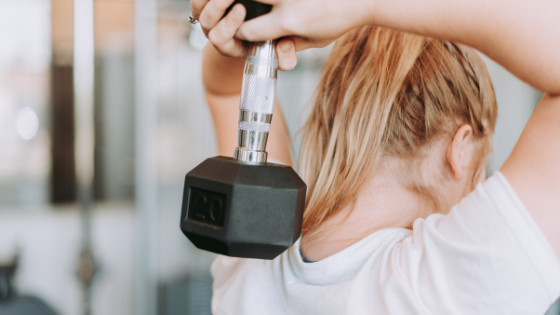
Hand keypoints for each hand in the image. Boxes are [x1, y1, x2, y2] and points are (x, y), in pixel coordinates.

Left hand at [191, 0, 297, 69]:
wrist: (260, 22)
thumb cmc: (269, 39)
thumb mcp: (279, 50)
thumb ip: (285, 57)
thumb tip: (285, 47)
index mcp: (231, 47)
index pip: (221, 39)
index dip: (229, 25)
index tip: (241, 10)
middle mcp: (217, 33)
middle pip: (207, 22)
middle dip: (217, 8)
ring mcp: (209, 18)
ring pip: (200, 8)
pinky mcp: (205, 5)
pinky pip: (199, 1)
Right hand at [234, 0, 370, 51]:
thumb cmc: (340, 18)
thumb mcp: (317, 40)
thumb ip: (291, 44)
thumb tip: (273, 50)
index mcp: (291, 21)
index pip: (249, 29)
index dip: (238, 33)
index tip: (238, 31)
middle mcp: (288, 0)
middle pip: (243, 1)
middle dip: (228, 6)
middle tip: (233, 9)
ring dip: (243, 1)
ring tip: (243, 6)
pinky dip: (265, 0)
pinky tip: (260, 3)